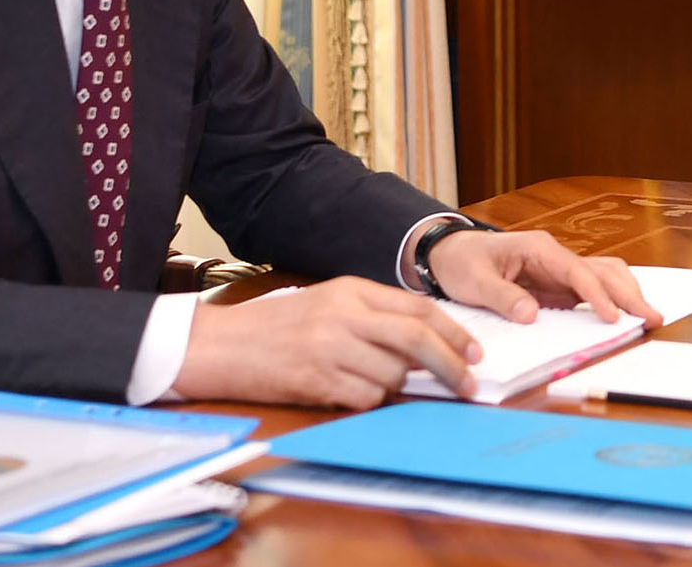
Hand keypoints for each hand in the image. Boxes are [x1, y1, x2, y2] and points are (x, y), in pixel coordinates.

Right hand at [173, 275, 482, 409]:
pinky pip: (363, 397)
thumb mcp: (325, 305)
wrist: (216, 345)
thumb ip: (370, 317)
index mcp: (351, 290)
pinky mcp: (314, 379)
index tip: (476, 351)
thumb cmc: (273, 328)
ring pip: (392, 373)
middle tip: (469, 383)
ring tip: (372, 382)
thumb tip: (422, 344)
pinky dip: (367, 401)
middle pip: (416, 338)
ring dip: (397, 387)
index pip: (418, 308)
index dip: (454, 331)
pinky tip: (346, 393)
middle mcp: (343, 314)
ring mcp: (329, 346)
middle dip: (451, 363)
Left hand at [426, 229, 662, 328]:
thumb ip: (502, 297)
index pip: (577, 271)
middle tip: (652, 318)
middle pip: (603, 270)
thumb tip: (531, 315)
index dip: (597, 296)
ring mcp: (559, 270)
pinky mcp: (558, 285)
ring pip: (604, 275)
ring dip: (626, 294)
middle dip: (629, 294)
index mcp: (539, 249)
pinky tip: (624, 315)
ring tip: (646, 317)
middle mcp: (555, 256)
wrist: (451, 254)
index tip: (613, 318)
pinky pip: (591, 288)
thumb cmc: (462, 262)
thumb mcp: (474, 281)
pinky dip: (611, 298)